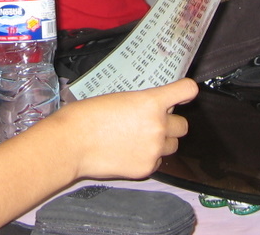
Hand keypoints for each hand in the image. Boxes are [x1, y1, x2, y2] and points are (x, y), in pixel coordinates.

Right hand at [57, 78, 197, 179]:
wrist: (72, 142)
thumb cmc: (88, 116)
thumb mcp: (120, 98)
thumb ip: (143, 104)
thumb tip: (153, 108)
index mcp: (151, 102)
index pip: (186, 90)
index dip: (187, 92)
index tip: (185, 94)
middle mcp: (158, 126)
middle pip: (183, 125)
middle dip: (170, 123)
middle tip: (152, 122)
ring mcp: (154, 149)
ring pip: (173, 145)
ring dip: (161, 141)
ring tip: (138, 139)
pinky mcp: (147, 169)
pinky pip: (158, 162)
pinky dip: (149, 157)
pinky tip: (130, 152)